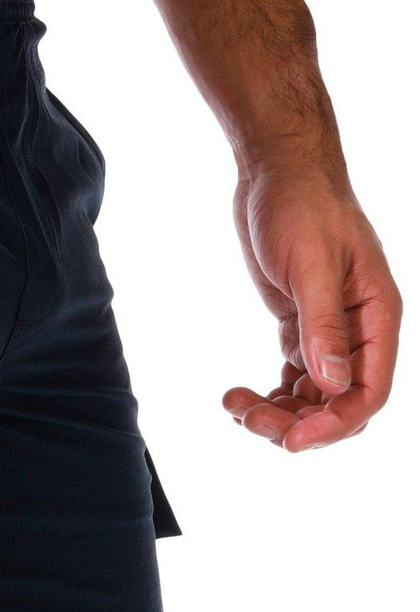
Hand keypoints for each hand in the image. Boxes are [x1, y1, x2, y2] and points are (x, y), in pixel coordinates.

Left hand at [223, 158, 400, 451]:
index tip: (289, 441)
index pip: (370, 393)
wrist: (278, 171)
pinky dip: (267, 396)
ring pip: (312, 399)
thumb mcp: (313, 265)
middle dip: (296, 423)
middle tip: (248, 418)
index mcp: (378, 317)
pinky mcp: (301, 326)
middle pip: (338, 404)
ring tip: (234, 405)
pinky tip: (234, 395)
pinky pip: (293, 380)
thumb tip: (333, 385)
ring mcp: (330, 331)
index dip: (334, 425)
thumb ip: (323, 327)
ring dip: (276, 414)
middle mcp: (360, 331)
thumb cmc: (302, 206)